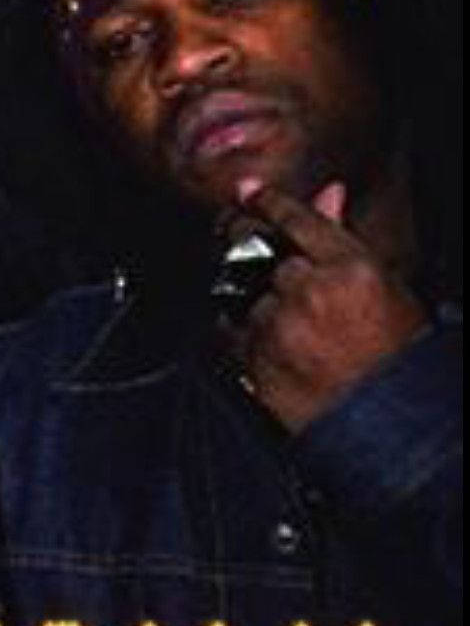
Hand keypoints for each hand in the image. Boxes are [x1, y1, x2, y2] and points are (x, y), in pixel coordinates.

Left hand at [224, 178, 429, 432]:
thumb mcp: (384, 288)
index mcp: (350, 267)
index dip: (267, 201)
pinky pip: (229, 331)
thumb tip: (328, 192)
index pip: (294, 216)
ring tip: (285, 325)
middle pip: (254, 244)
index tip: (249, 195)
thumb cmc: (397, 361)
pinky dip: (239, 333)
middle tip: (242, 243)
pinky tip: (267, 345)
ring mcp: (280, 326)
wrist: (392, 433)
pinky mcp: (256, 361)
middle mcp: (310, 291)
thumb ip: (345, 237)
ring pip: (242, 289)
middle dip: (243, 239)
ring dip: (252, 298)